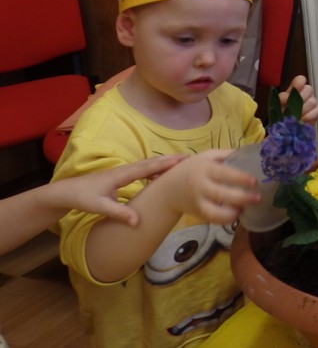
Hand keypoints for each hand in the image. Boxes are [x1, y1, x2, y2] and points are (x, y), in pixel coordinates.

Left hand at [58, 154, 186, 226]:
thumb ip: (119, 213)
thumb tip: (138, 221)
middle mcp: (124, 170)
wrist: (67, 191)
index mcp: (122, 175)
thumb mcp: (100, 207)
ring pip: (147, 165)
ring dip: (163, 163)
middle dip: (169, 159)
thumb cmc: (83, 198)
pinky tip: (160, 173)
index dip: (164, 164)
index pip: (147, 167)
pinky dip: (154, 169)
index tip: (181, 161)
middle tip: (188, 158)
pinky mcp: (121, 176)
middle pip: (151, 162)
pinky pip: (143, 170)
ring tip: (180, 163)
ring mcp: (123, 172)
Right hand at [158, 150, 260, 224]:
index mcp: (204, 168)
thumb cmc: (191, 169)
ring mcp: (199, 202)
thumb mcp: (205, 156)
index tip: (255, 182)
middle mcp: (201, 186)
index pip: (224, 174)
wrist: (168, 190)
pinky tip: (236, 213)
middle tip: (258, 198)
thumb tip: (248, 154)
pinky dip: (226, 219)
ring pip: (215, 213)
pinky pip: (214, 220)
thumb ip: (225, 154)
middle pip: (222, 194)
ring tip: (244, 209)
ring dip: (233, 214)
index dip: (240, 178)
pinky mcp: (199, 214)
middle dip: (242, 198)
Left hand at [281, 75, 317, 124]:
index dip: (298, 84)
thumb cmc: (280, 116)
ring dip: (304, 109)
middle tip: (293, 108)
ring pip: (313, 100)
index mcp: (294, 90)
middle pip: (308, 89)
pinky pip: (317, 110)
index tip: (292, 92)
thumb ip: (281, 99)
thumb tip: (286, 97)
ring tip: (297, 117)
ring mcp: (312, 102)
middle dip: (300, 99)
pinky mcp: (317, 112)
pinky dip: (309, 116)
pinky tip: (303, 120)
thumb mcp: (277, 106)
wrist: (287, 131)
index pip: (301, 80)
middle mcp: (305, 94)